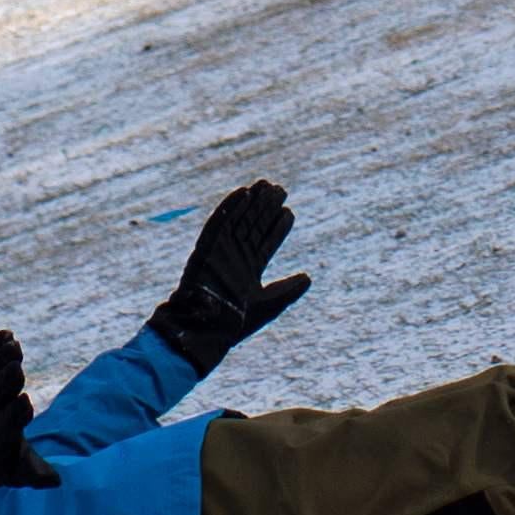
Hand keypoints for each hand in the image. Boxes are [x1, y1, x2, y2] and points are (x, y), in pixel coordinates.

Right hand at [152, 182, 309, 370]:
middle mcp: (236, 258)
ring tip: (265, 185)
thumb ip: (288, 289)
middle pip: (253, 227)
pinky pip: (218, 223)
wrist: (208, 330)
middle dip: (266, 209)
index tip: (288, 211)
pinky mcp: (207, 249)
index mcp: (250, 270)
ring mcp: (221, 252)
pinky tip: (242, 192)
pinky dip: (229, 207)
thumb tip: (308, 277)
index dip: (277, 227)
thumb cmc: (237, 323)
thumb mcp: (270, 303)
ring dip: (251, 203)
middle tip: (279, 189)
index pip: (266, 243)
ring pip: (239, 221)